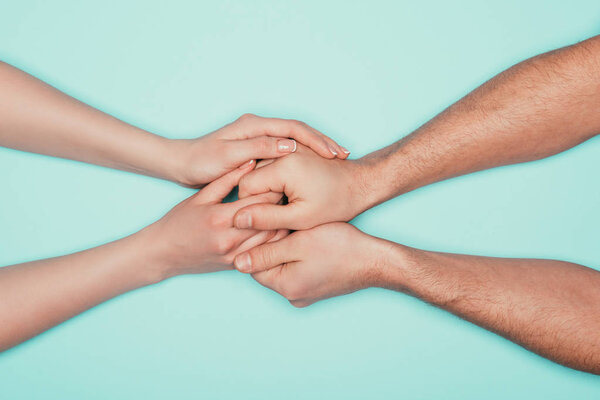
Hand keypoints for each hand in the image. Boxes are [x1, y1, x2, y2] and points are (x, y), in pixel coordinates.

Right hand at [143, 160, 287, 278]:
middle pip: (269, 219)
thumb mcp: (200, 196)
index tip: (286, 176)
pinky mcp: (237, 265)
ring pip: (272, 239)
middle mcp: (230, 239)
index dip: (275, 186)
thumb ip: (227, 180)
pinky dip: (276, 240)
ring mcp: (235, 254)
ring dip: (284, 223)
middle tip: (296, 191)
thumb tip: (251, 161)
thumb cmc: (178, 222)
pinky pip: (264, 252)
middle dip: (283, 204)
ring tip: (293, 207)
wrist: (162, 254)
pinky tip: (283, 227)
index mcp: (221, 218)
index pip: (259, 200)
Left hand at [169, 114, 348, 187]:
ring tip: (337, 160)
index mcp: (254, 125)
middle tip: (344, 156)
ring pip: (296, 141)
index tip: (333, 154)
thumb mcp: (229, 156)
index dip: (316, 141)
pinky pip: (287, 151)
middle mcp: (259, 128)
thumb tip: (290, 145)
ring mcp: (259, 138)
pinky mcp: (257, 150)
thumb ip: (259, 149)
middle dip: (323, 142)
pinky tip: (314, 168)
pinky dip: (304, 157)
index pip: (294, 128)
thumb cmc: (201, 162)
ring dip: (316, 150)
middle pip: (300, 131)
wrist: (181, 164)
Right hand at [233, 144, 370, 230]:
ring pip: (261, 169)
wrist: (361, 184)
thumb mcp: (300, 218)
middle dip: (260, 196)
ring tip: (287, 203)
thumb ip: (267, 218)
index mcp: (283, 165)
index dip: (251, 206)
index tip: (267, 218)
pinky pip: (273, 163)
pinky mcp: (295, 148)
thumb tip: (238, 219)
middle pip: (252, 175)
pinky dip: (276, 179)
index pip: (245, 186)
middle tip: (280, 212)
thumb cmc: (337, 203)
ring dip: (268, 187)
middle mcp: (284, 150)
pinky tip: (289, 193)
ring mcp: (289, 147)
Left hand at [233, 223, 391, 306]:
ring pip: (283, 267)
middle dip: (271, 244)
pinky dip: (298, 256)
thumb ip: (266, 253)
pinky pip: (297, 271)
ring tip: (296, 229)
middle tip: (282, 222)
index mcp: (285, 286)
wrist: (375, 260)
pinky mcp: (316, 289)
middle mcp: (293, 296)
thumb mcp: (299, 243)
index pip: (254, 264)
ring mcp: (305, 295)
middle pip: (268, 266)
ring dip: (285, 249)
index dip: (257, 239)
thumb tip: (236, 263)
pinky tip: (307, 241)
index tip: (267, 221)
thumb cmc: (340, 247)